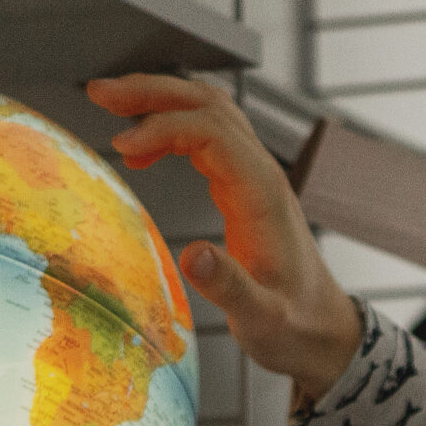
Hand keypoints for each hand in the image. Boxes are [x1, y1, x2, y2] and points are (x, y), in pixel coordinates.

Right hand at [83, 73, 364, 405]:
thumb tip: (193, 255)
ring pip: (208, 114)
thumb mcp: (263, 319)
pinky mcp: (245, 190)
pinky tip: (141, 153)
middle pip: (208, 106)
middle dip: (153, 92)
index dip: (164, 128)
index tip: (122, 147)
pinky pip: (208, 140)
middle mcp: (262, 177)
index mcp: (264, 197)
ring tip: (111, 104)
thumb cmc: (296, 327)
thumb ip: (229, 288)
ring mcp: (255, 179)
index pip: (212, 133)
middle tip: (101, 94)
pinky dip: (171, 131)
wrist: (324, 333)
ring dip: (160, 102)